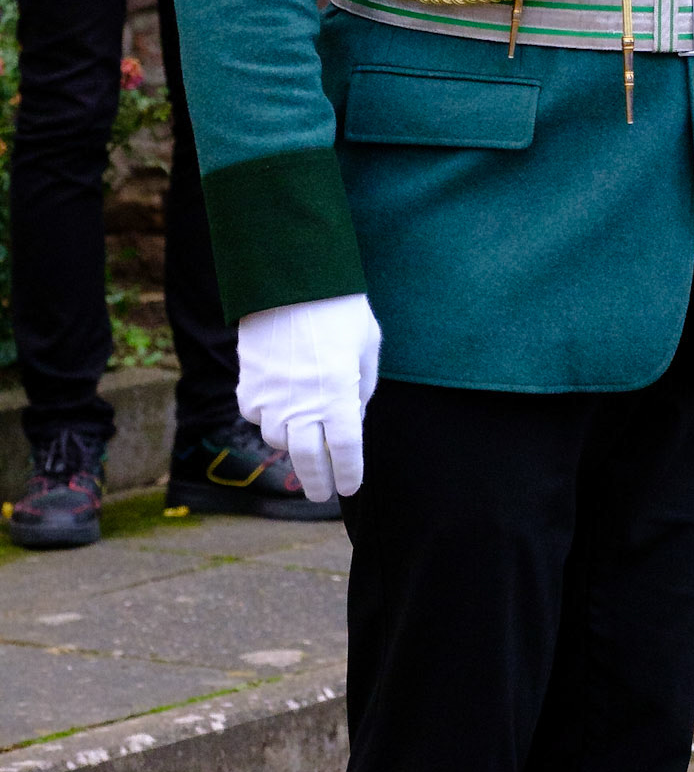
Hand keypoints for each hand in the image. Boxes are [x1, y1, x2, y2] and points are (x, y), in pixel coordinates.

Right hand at [237, 292, 381, 500]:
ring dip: (294, 447)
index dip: (349, 473)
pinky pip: (258, 415)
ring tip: (304, 447)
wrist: (289, 277)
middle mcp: (303, 404)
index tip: (351, 486)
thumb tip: (352, 417)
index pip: (345, 452)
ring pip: (280, 440)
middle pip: (309, 459)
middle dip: (318, 482)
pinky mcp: (248, 385)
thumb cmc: (339, 308)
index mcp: (339, 396)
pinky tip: (279, 411)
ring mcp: (271, 398)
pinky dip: (269, 418)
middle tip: (322, 493)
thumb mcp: (367, 346)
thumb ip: (362, 387)